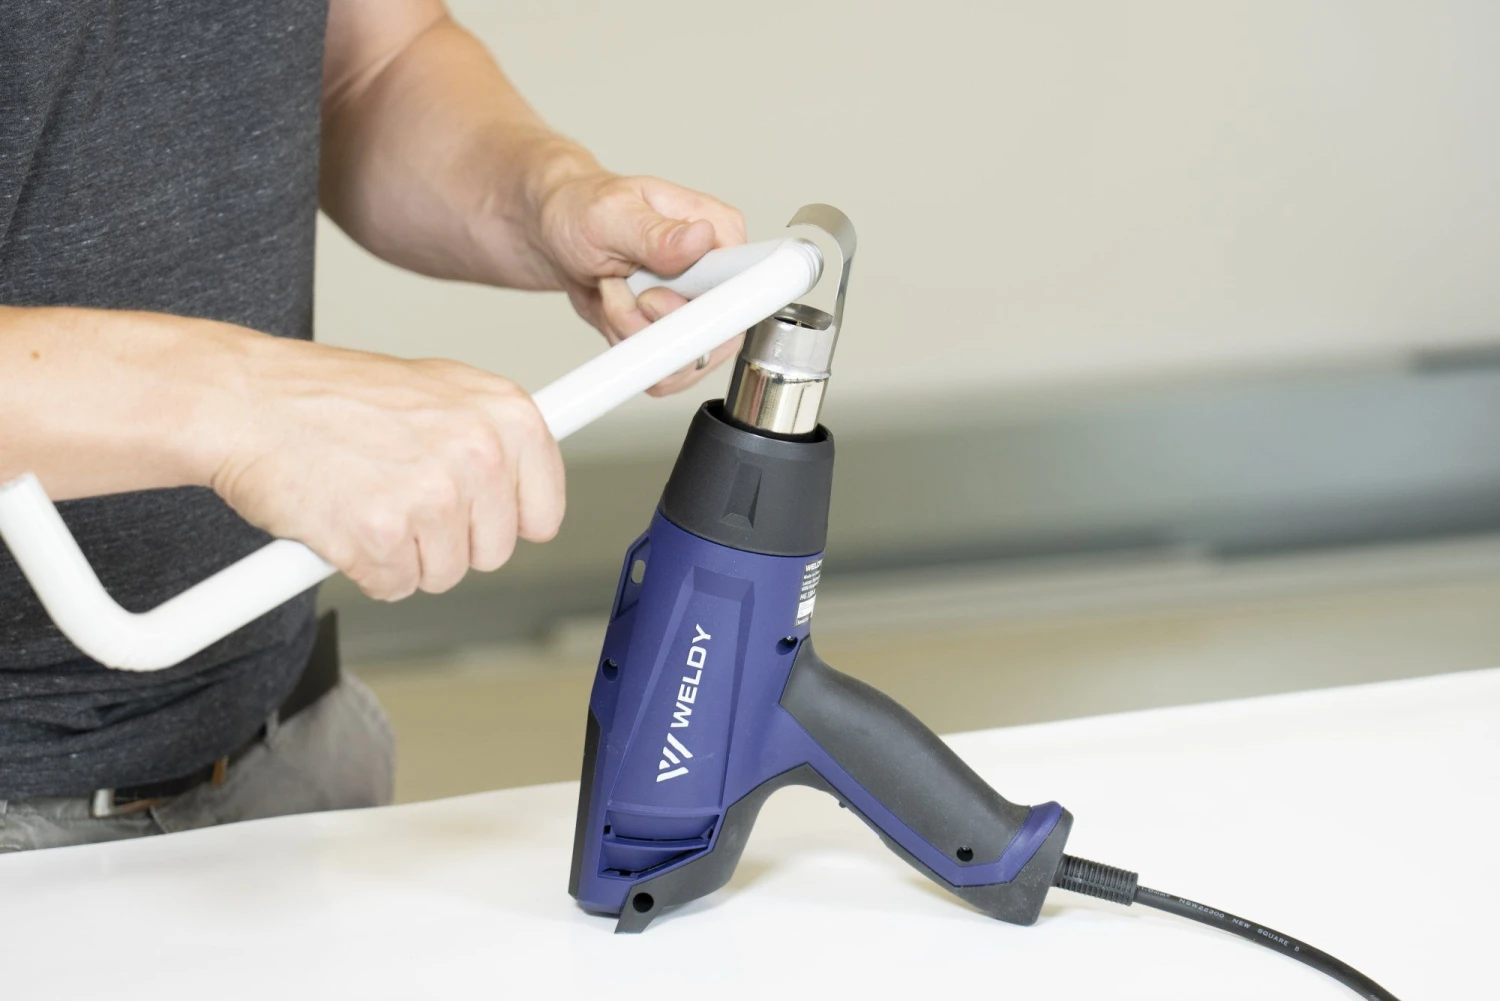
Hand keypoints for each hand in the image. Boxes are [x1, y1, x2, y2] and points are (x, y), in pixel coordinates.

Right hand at [209, 338, 563, 600]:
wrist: (245, 401)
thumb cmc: (330, 397)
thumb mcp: (433, 391)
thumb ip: (487, 436)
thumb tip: (528, 483)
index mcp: (507, 414)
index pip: (544, 512)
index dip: (504, 522)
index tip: (474, 514)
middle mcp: (481, 451)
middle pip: (493, 552)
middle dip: (446, 540)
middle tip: (398, 497)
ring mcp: (434, 495)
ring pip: (444, 574)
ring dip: (403, 554)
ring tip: (366, 499)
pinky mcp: (383, 535)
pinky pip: (394, 586)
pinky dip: (363, 567)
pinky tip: (341, 520)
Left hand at [525, 162, 748, 396]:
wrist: (553, 235)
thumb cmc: (583, 210)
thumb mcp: (613, 214)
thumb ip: (657, 233)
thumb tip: (700, 238)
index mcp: (717, 232)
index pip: (750, 283)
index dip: (712, 309)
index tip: (661, 305)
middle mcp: (715, 273)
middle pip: (718, 335)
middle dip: (658, 328)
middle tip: (630, 293)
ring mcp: (694, 307)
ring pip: (684, 358)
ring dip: (634, 335)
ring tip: (614, 291)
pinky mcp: (673, 333)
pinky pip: (662, 366)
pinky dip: (627, 348)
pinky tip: (615, 311)